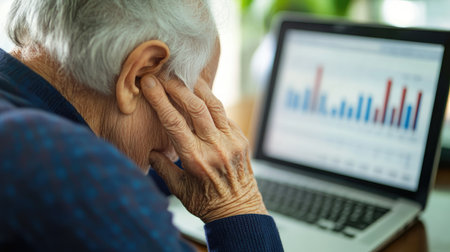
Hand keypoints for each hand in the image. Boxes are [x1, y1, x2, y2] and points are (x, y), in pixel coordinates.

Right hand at [141, 75, 267, 222]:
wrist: (239, 210)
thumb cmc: (206, 203)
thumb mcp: (179, 190)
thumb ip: (162, 167)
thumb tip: (150, 150)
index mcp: (195, 159)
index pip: (174, 122)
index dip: (159, 100)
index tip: (148, 83)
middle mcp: (215, 147)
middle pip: (195, 107)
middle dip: (178, 87)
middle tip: (165, 74)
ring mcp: (231, 141)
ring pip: (214, 106)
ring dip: (199, 88)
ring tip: (186, 76)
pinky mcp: (241, 139)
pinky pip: (225, 116)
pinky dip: (212, 103)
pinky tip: (203, 95)